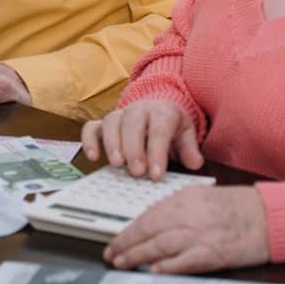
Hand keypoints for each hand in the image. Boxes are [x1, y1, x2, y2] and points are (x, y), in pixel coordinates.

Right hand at [81, 99, 202, 179]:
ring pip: (111, 122)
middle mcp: (139, 109)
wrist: (157, 108)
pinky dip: (89, 140)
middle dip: (134, 148)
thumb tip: (195, 163)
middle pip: (133, 122)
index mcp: (162, 111)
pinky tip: (94, 157)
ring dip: (112, 144)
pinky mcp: (104, 123)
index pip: (159, 129)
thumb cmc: (171, 125)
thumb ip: (189, 148)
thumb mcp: (186, 133)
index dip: (157, 152)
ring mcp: (120, 115)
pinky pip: (91, 127)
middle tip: (137, 173)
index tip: (156, 175)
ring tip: (117, 165)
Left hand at [103, 185, 269, 273]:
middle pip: (148, 230)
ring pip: (160, 245)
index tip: (117, 240)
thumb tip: (154, 224)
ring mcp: (201, 234)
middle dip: (126, 244)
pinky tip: (153, 271)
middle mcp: (189, 215)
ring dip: (137, 256)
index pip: (148, 215)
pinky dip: (167, 266)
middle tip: (112, 254)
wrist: (270, 216)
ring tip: (123, 264)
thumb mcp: (203, 197)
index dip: (129, 230)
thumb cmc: (240, 207)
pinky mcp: (213, 253)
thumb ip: (178, 209)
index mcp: (186, 199)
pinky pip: (184, 261)